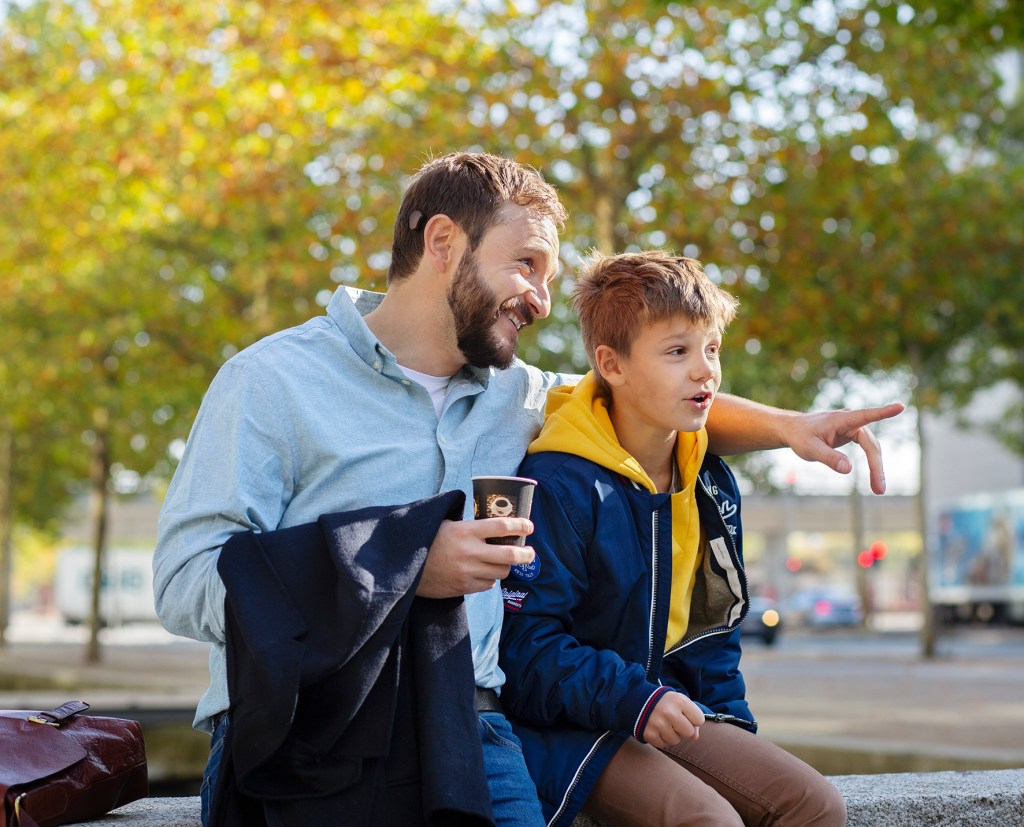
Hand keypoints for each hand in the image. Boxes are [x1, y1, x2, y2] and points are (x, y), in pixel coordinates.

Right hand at [416, 517, 535, 597]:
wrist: (407, 567)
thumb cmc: (429, 540)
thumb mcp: (448, 524)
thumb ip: (471, 526)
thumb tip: (496, 524)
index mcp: (466, 531)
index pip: (502, 526)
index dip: (520, 525)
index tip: (529, 526)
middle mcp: (470, 552)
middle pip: (510, 555)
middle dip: (525, 554)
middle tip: (530, 552)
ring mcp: (467, 572)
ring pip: (501, 572)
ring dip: (505, 567)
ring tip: (502, 562)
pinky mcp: (464, 587)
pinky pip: (488, 584)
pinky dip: (490, 578)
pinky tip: (484, 572)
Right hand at [641, 692, 703, 747]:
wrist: (637, 699)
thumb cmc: (664, 702)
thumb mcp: (679, 702)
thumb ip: (692, 717)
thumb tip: (695, 737)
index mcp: (679, 700)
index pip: (699, 720)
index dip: (694, 719)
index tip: (685, 714)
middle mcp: (669, 712)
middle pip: (689, 732)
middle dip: (684, 729)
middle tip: (674, 721)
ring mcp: (658, 724)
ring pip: (676, 740)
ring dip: (672, 735)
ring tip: (664, 724)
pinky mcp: (649, 734)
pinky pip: (663, 745)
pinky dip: (661, 739)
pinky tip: (657, 729)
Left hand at [785, 403, 904, 494]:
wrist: (793, 430)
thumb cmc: (800, 437)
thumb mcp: (809, 449)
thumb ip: (828, 458)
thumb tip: (849, 469)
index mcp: (841, 419)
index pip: (865, 416)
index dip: (883, 413)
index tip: (900, 407)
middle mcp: (851, 421)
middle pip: (871, 444)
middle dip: (876, 466)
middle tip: (879, 489)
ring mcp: (854, 428)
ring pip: (872, 448)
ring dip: (876, 468)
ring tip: (878, 489)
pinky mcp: (853, 435)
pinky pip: (868, 450)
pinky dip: (872, 464)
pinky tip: (876, 478)